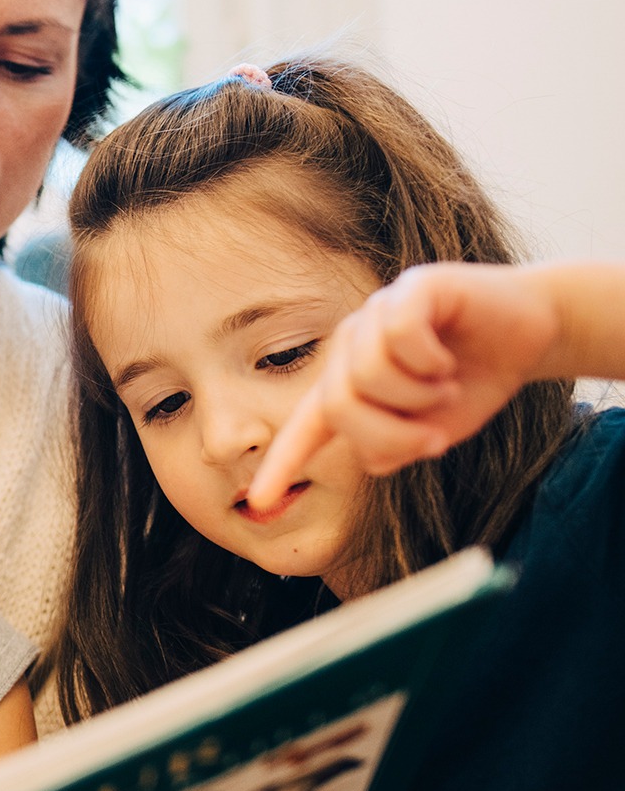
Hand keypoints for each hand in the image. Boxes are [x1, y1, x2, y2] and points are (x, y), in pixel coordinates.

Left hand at [249, 263, 559, 508]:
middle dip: (391, 434)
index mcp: (351, 384)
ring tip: (446, 384)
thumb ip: (398, 447)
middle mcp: (352, 346)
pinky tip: (447, 358)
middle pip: (337, 406)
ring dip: (419, 396)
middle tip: (436, 436)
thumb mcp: (436, 429)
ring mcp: (376, 313)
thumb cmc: (475, 378)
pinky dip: (428, 360)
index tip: (256, 503)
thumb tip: (372, 458)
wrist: (534, 328)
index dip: (282, 464)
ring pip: (366, 373)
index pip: (306, 427)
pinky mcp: (410, 287)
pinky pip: (398, 334)